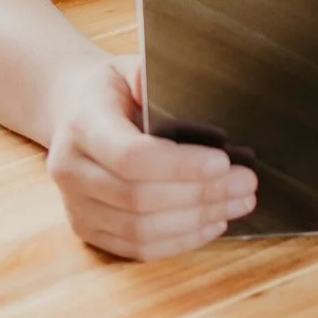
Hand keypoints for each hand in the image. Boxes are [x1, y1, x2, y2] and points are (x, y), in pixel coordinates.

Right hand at [44, 55, 255, 259]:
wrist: (73, 113)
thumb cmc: (114, 91)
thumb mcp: (131, 69)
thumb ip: (158, 79)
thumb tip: (199, 95)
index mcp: (83, 125)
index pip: (129, 156)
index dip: (179, 165)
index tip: (223, 162)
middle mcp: (70, 170)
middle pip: (138, 198)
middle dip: (200, 195)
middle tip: (246, 183)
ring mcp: (75, 206)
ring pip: (139, 230)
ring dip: (196, 221)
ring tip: (239, 202)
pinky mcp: (87, 230)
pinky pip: (136, 248)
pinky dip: (180, 241)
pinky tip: (213, 223)